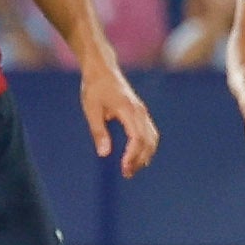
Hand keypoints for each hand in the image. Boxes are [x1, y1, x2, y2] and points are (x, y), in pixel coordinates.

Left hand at [81, 59, 159, 175]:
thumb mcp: (91, 110)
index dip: (132, 156)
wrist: (102, 69)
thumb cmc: (94, 88)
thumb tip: (104, 154)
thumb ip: (99, 132)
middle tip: (127, 174)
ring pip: (152, 138)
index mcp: (128, 110)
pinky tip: (139, 157)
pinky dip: (147, 147)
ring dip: (145, 155)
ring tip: (132, 169)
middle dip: (139, 160)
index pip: (137, 138)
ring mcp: (142, 111)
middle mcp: (139, 111)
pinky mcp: (141, 112)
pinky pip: (150, 133)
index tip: (124, 169)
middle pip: (148, 141)